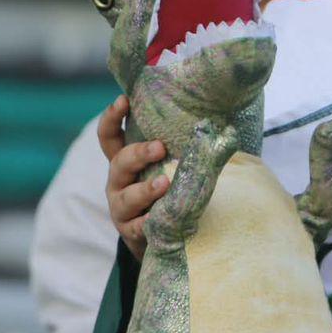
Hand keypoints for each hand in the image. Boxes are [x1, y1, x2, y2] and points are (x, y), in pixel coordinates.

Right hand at [98, 96, 167, 261]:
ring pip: (127, 196)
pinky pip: (136, 227)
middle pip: (120, 162)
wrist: (157, 232)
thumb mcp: (165, 165)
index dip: (112, 117)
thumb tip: (222, 125)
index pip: (109, 136)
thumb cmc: (165, 189)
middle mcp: (118, 181)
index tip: (124, 100)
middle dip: (139, 153)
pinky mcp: (130, 231)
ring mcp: (120, 207)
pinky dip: (146, 223)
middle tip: (160, 147)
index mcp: (124, 160)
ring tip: (165, 183)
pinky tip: (156, 219)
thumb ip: (177, 147)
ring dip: (145, 189)